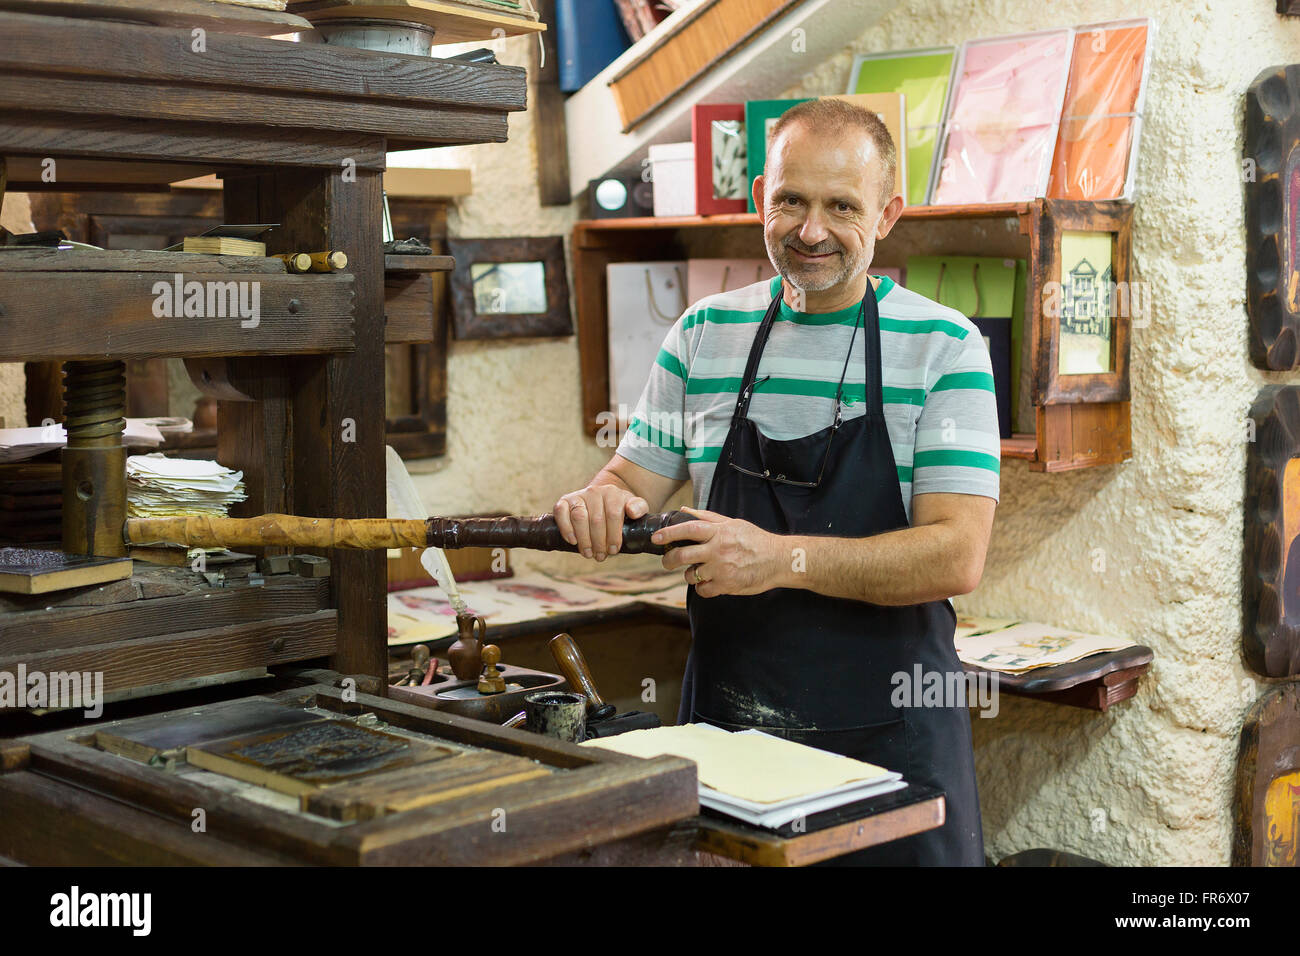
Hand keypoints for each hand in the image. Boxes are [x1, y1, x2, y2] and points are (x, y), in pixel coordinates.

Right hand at [554, 484, 647, 560]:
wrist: (602, 500)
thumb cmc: (620, 508)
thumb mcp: (634, 506)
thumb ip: (639, 507)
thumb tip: (633, 512)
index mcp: (612, 493)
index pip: (613, 515)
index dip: (613, 536)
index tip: (613, 551)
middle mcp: (594, 491)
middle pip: (596, 520)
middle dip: (598, 542)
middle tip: (600, 556)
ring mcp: (578, 495)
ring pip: (579, 517)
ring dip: (583, 539)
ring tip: (588, 553)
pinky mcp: (564, 501)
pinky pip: (561, 512)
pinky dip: (566, 528)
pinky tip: (573, 541)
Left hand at [650, 506, 782, 596]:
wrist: (779, 560)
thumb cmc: (756, 540)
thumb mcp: (733, 523)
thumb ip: (707, 517)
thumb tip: (684, 510)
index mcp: (719, 532)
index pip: (688, 529)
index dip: (669, 533)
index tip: (656, 538)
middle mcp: (718, 550)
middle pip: (682, 555)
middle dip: (669, 560)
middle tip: (667, 561)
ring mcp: (721, 569)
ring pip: (691, 575)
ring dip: (690, 574)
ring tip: (698, 571)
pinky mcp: (726, 585)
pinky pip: (703, 590)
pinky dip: (702, 588)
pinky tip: (708, 582)